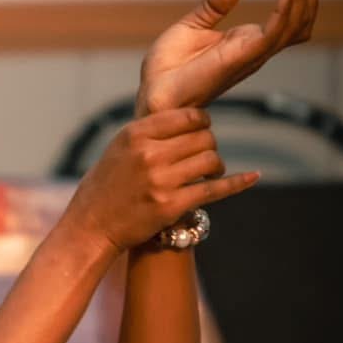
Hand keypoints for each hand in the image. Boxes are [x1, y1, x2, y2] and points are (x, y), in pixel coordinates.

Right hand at [67, 108, 258, 255]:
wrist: (90, 226)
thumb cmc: (105, 186)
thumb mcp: (120, 147)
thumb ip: (150, 131)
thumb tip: (190, 119)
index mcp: (136, 134)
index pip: (188, 116)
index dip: (202, 123)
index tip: (201, 132)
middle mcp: (149, 154)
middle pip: (204, 138)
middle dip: (208, 147)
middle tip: (201, 158)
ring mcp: (161, 181)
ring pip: (211, 160)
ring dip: (215, 166)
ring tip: (207, 174)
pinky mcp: (172, 206)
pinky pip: (215, 189)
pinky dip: (237, 182)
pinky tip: (252, 177)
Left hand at [135, 0, 317, 116]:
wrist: (153, 92)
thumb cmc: (168, 68)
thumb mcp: (192, 25)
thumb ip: (216, 5)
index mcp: (247, 41)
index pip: (288, 15)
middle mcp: (256, 49)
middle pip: (300, 18)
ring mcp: (252, 54)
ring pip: (295, 24)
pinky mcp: (241, 57)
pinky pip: (274, 33)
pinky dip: (285, 9)